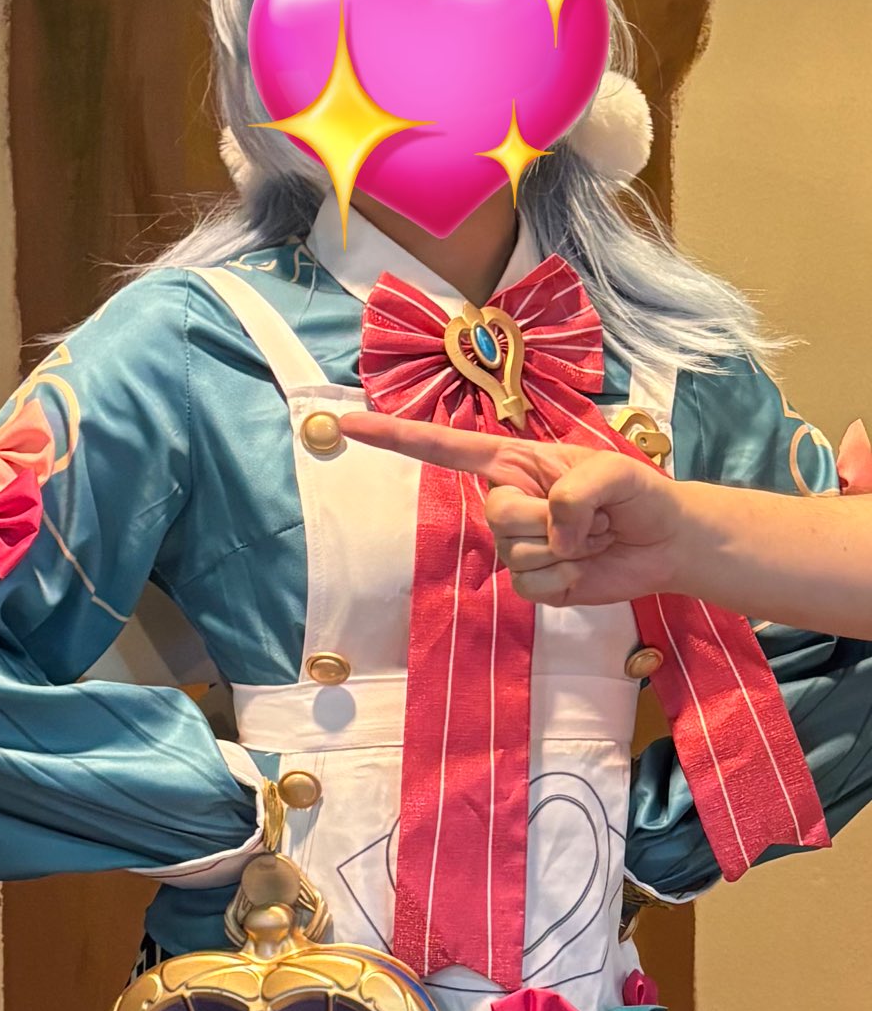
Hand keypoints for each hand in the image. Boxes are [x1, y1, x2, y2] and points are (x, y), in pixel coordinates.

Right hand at [338, 412, 688, 605]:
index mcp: (514, 460)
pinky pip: (528, 586)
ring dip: (564, 551)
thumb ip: (579, 491)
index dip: (394, 436)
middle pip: (497, 514)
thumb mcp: (617, 472)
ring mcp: (515, 542)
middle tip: (588, 518)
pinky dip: (564, 582)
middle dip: (548, 521)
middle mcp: (505, 499)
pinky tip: (583, 569)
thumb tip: (551, 526)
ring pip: (515, 553)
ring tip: (591, 539)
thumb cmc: (639, 495)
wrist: (663, 544)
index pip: (444, 448)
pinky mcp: (531, 581)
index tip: (346, 424)